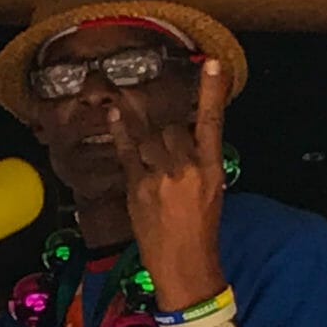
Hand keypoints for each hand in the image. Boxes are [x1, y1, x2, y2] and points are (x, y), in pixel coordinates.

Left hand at [109, 59, 229, 307]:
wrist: (184, 262)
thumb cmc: (198, 228)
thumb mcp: (210, 190)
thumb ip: (197, 162)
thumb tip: (182, 141)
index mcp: (212, 167)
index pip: (212, 122)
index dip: (211, 92)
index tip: (210, 63)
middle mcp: (187, 168)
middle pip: (171, 130)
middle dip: (165, 134)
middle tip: (164, 155)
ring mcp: (160, 177)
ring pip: (149, 140)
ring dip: (146, 142)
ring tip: (150, 157)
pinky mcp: (138, 188)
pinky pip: (127, 153)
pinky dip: (120, 133)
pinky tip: (114, 115)